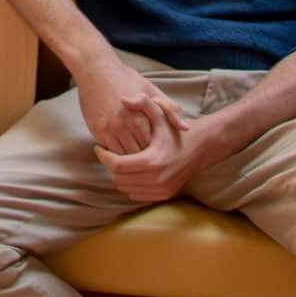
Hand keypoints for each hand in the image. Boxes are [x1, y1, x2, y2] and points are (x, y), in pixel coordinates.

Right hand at [76, 56, 185, 156]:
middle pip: (137, 155)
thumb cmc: (126, 79)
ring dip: (128, 154)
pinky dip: (114, 149)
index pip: (152, 148)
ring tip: (133, 149)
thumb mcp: (151, 90)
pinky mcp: (95, 129)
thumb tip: (185, 128)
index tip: (157, 146)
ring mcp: (107, 128)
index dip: (155, 149)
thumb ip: (171, 109)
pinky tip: (119, 142)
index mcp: (139, 118)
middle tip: (146, 152)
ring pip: (121, 155)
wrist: (94, 68)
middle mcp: (122, 125)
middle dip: (142, 155)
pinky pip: (108, 149)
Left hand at [95, 112, 215, 203]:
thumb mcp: (160, 113)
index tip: (98, 147)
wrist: (197, 150)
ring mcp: (161, 190)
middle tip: (105, 153)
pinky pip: (136, 195)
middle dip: (108, 166)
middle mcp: (157, 179)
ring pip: (125, 189)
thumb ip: (143, 102)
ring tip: (115, 160)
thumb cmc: (173, 130)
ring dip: (116, 176)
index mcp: (153, 160)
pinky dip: (128, 185)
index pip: (117, 165)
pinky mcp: (163, 196)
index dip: (104, 156)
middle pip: (119, 179)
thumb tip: (123, 100)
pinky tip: (128, 171)